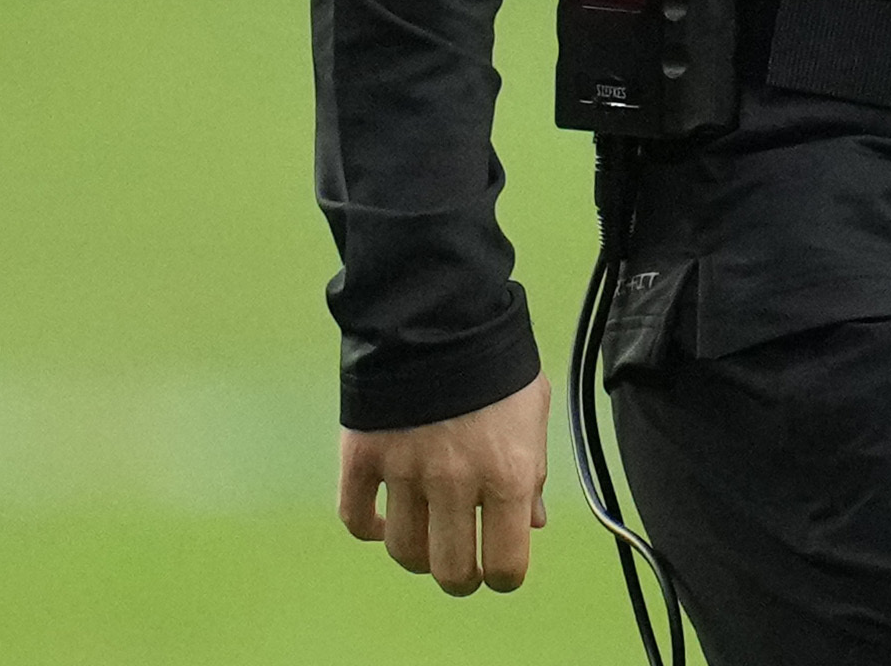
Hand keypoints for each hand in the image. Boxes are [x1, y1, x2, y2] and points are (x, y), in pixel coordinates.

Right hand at [338, 375, 554, 595]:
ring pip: (404, 551)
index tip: (500, 568)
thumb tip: (531, 523)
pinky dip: (370, 528)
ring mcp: (404, 471)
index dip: (505, 576)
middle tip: (463, 562)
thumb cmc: (495, 365)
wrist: (439, 313)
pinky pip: (356, 519)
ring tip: (427, 534)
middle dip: (461, 576)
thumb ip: (533, 473)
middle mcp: (455, 482)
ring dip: (417, 553)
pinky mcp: (363, 456)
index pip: (506, 567)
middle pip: (450, 571)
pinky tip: (384, 519)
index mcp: (507, 475)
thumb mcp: (532, 413)